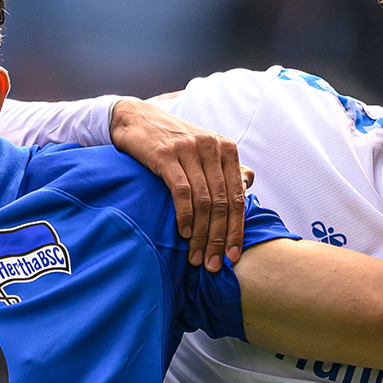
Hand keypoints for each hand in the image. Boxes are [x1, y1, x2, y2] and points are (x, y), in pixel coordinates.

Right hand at [110, 97, 249, 271]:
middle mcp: (212, 148)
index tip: (232, 256)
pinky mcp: (167, 155)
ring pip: (204, 202)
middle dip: (218, 238)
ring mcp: (190, 150)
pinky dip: (185, 216)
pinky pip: (182, 191)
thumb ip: (225, 168)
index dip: (236, 230)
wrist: (135, 119)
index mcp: (226, 149)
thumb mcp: (203, 149)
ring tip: (196, 257)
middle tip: (213, 264)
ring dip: (201, 235)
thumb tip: (246, 185)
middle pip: (223, 203)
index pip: (238, 197)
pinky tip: (183, 234)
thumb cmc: (170, 140)